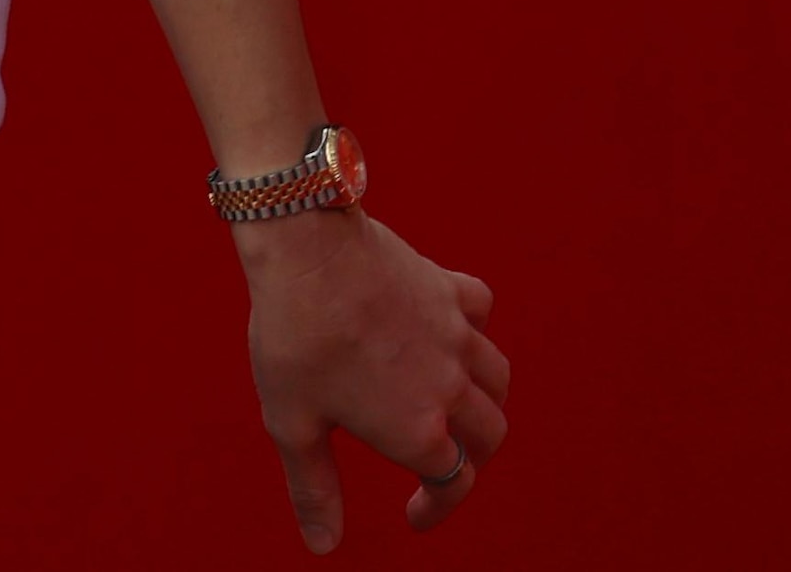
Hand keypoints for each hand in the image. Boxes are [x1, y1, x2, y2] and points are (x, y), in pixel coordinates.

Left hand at [240, 211, 511, 550]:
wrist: (307, 249)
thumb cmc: (294, 336)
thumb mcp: (292, 423)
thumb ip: (314, 487)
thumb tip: (323, 545)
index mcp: (416, 429)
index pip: (453, 483)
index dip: (436, 508)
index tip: (414, 515)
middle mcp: (449, 386)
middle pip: (489, 435)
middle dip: (473, 459)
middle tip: (444, 463)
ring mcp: (455, 334)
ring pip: (497, 379)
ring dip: (487, 402)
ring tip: (460, 408)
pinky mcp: (448, 289)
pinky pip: (481, 313)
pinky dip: (476, 329)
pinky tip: (453, 332)